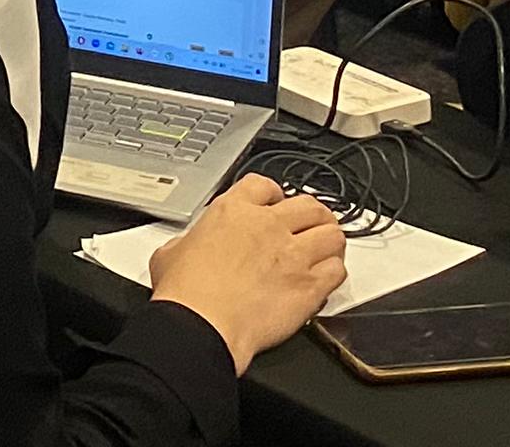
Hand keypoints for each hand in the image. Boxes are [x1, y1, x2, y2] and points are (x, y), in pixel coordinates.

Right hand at [147, 174, 347, 373]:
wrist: (202, 325)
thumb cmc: (185, 293)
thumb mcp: (171, 251)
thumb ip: (189, 241)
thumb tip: (188, 248)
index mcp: (233, 211)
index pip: (265, 185)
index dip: (274, 195)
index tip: (276, 206)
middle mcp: (268, 226)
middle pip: (310, 205)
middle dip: (314, 215)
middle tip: (312, 226)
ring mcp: (293, 256)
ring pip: (333, 234)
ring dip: (330, 241)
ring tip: (326, 250)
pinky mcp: (309, 287)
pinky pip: (337, 271)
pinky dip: (334, 273)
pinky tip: (325, 280)